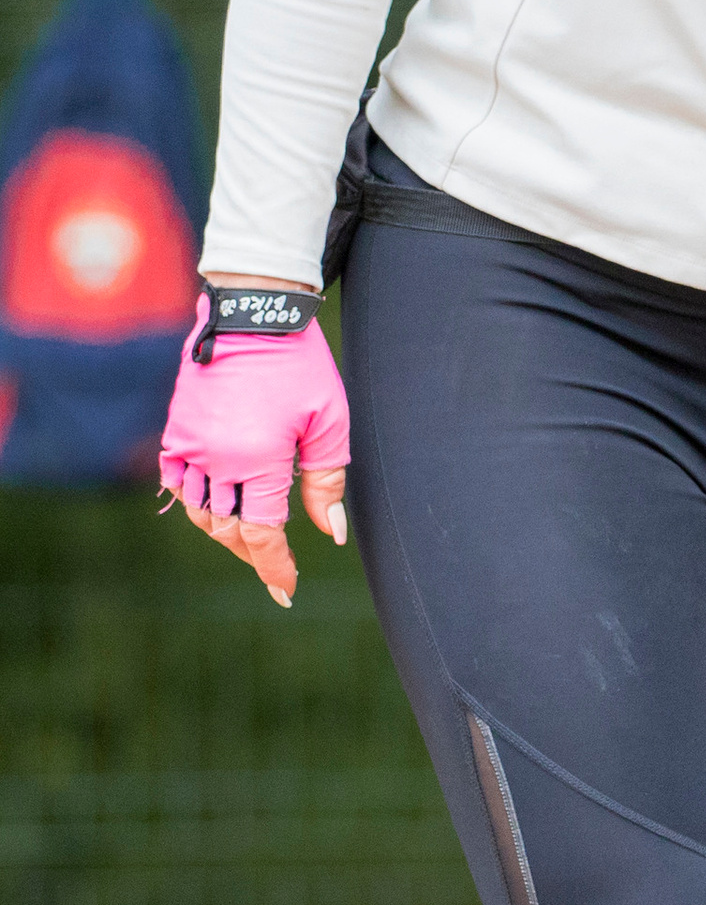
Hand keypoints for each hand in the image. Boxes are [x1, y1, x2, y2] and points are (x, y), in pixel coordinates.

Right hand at [157, 293, 351, 609]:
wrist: (255, 313)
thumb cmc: (301, 366)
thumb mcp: (328, 423)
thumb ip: (326, 482)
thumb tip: (331, 532)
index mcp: (258, 462)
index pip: (262, 535)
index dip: (274, 568)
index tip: (285, 590)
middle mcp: (216, 459)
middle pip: (229, 530)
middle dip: (253, 555)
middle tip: (275, 569)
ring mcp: (190, 444)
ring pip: (198, 511)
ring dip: (223, 533)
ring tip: (249, 543)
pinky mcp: (177, 428)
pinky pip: (175, 480)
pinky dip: (192, 502)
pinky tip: (214, 510)